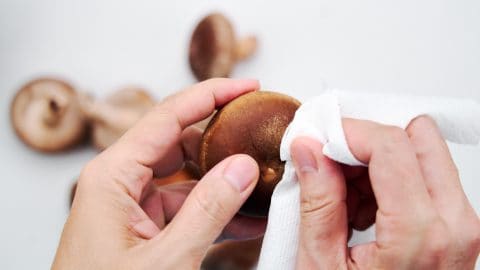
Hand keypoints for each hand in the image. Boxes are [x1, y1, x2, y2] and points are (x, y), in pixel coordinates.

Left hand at [52, 78, 265, 269]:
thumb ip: (209, 210)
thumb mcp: (166, 260)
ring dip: (225, 181)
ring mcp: (133, 206)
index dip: (212, 94)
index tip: (248, 87)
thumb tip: (245, 167)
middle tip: (261, 134)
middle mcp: (120, 182)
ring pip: (187, 178)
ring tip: (264, 179)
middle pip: (180, 142)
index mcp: (112, 175)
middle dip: (223, 139)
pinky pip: (186, 209)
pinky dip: (216, 211)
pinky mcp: (144, 229)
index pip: (168, 117)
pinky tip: (249, 217)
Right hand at [291, 116, 479, 268]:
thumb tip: (309, 150)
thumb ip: (317, 200)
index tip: (319, 140)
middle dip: (367, 143)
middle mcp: (453, 224)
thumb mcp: (321, 265)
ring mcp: (460, 225)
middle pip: (416, 138)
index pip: (390, 144)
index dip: (348, 132)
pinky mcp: (455, 227)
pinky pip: (425, 175)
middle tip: (332, 163)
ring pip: (421, 153)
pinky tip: (363, 210)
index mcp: (419, 233)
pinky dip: (389, 179)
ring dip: (377, 162)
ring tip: (346, 199)